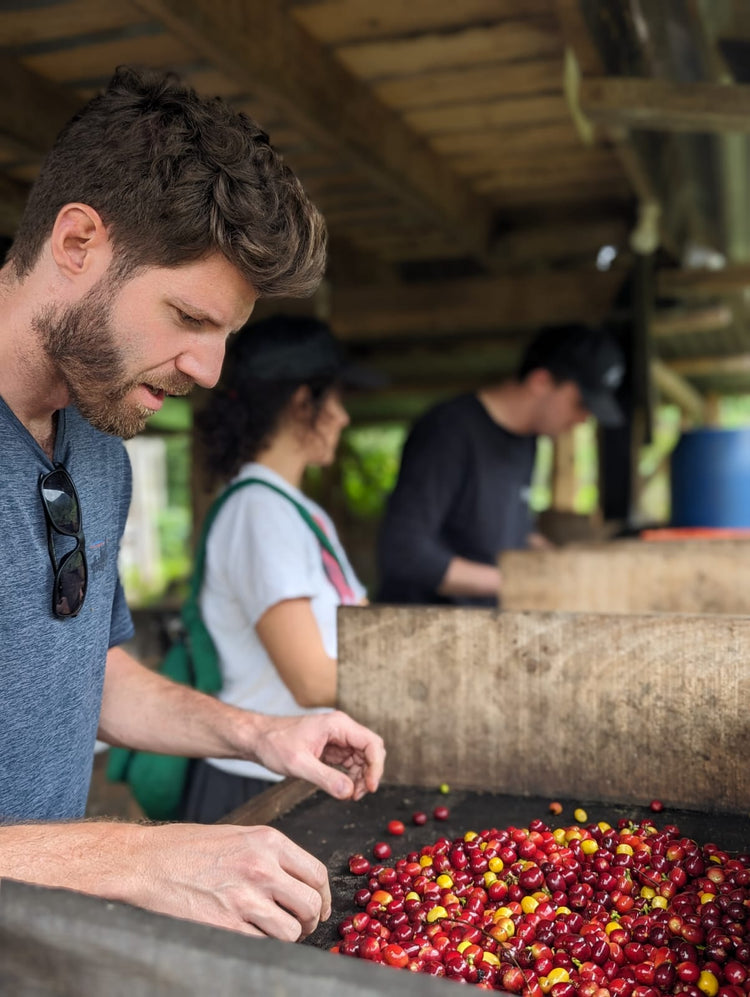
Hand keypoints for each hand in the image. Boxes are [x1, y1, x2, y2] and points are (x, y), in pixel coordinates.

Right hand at [136, 823, 330, 939]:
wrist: (145, 862)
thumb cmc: (187, 848)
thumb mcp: (238, 836)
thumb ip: (269, 855)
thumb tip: (295, 881)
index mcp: (267, 841)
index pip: (316, 873)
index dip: (323, 896)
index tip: (320, 907)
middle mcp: (261, 867)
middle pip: (310, 904)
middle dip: (310, 920)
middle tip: (300, 925)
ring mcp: (245, 897)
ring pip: (292, 930)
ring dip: (289, 937)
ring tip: (276, 934)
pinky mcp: (227, 924)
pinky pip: (263, 944)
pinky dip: (264, 946)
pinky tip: (253, 937)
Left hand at [249, 710, 384, 800]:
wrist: (259, 739)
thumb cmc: (274, 744)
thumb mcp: (298, 764)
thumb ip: (325, 778)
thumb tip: (348, 792)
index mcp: (338, 725)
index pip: (371, 743)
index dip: (376, 766)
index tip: (370, 787)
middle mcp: (341, 728)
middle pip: (371, 750)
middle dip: (370, 773)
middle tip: (359, 794)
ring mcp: (338, 738)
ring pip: (363, 757)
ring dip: (361, 777)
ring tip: (350, 795)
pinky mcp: (332, 748)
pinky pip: (351, 762)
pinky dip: (352, 776)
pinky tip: (344, 789)